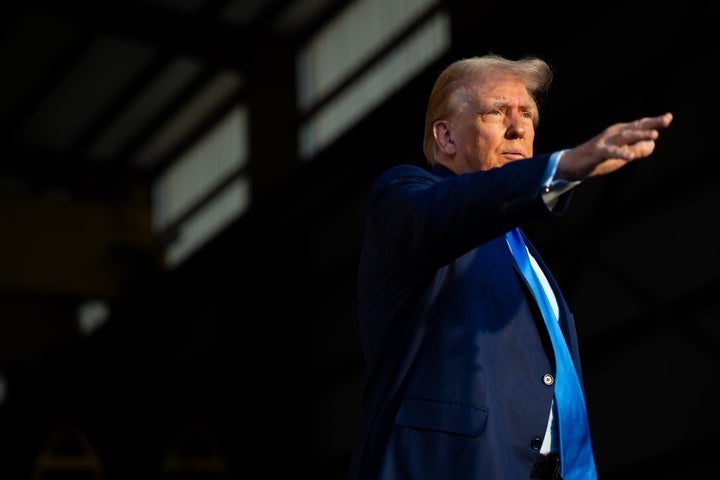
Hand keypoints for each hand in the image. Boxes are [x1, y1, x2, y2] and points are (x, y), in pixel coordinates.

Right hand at [556, 112, 672, 180]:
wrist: (572, 163)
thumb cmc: (597, 159)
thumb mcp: (621, 155)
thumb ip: (637, 149)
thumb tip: (652, 144)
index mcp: (620, 133)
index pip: (639, 126)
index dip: (653, 122)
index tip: (668, 117)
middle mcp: (613, 134)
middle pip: (635, 127)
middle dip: (650, 124)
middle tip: (666, 120)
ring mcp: (605, 142)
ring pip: (625, 137)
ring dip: (639, 136)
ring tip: (654, 135)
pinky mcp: (597, 152)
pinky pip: (610, 152)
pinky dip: (620, 153)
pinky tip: (629, 156)